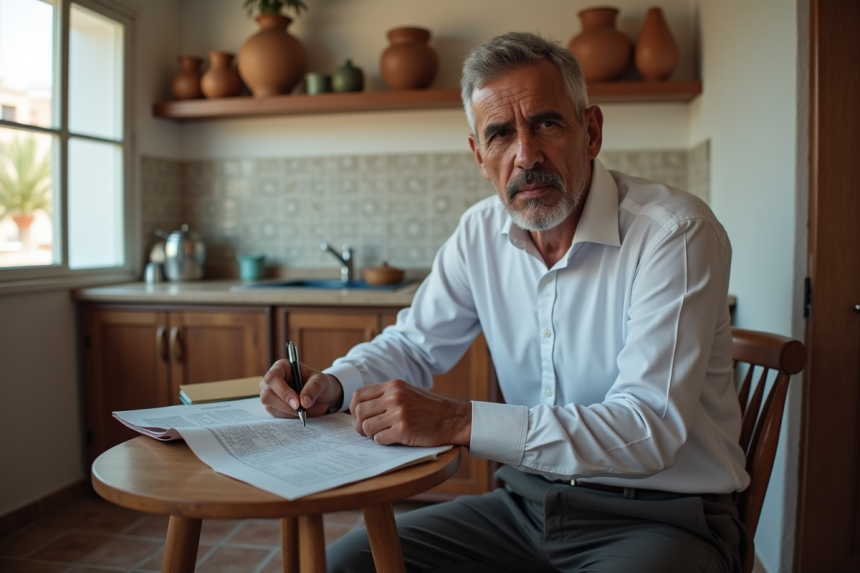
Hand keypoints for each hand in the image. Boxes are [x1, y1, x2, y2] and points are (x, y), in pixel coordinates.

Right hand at [260, 360, 343, 418]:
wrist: (322, 396)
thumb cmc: (320, 383)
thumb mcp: (322, 381)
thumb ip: (313, 388)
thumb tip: (304, 402)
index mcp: (282, 367)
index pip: (272, 378)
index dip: (282, 391)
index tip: (296, 403)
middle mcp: (273, 380)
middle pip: (266, 394)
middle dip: (284, 405)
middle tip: (301, 410)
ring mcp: (271, 393)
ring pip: (270, 406)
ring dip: (288, 412)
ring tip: (304, 410)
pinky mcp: (273, 406)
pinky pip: (275, 414)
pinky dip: (288, 416)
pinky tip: (298, 412)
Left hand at [350, 379, 471, 446]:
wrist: (452, 418)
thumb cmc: (429, 408)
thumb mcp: (407, 392)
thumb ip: (386, 396)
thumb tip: (360, 408)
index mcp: (393, 386)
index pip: (359, 395)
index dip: (354, 409)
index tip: (359, 417)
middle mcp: (394, 397)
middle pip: (360, 412)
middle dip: (359, 425)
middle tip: (366, 431)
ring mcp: (399, 413)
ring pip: (367, 427)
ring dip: (371, 434)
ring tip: (382, 434)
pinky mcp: (404, 430)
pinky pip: (379, 439)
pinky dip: (382, 441)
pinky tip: (393, 438)